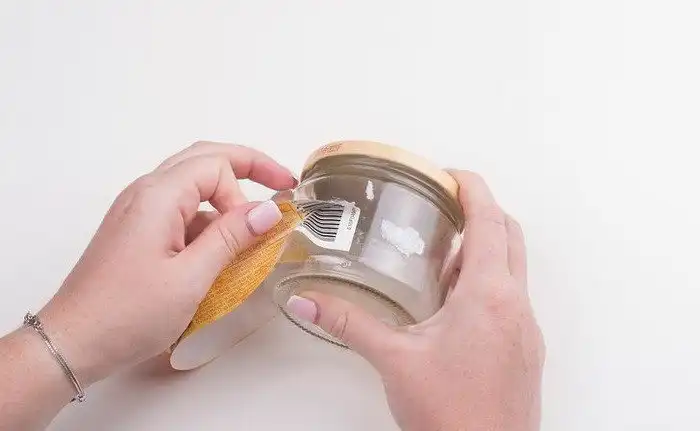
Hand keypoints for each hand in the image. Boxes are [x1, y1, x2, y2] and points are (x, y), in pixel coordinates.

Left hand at [39, 141, 296, 385]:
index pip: (217, 164)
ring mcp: (137, 210)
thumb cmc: (129, 314)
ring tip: (253, 227)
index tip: (266, 223)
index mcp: (158, 195)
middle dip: (247, 167)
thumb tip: (269, 209)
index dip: (249, 188)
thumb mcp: (191, 278)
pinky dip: (208, 220)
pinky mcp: (136, 231)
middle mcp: (145, 192)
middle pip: (204, 159)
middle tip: (281, 184)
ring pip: (191, 184)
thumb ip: (232, 238)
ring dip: (226, 197)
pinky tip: (221, 250)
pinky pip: (180, 210)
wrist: (72, 343)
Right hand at [285, 171, 544, 430]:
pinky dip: (489, 284)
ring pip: (514, 269)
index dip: (473, 188)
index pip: (490, 220)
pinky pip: (513, 299)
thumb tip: (308, 302)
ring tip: (445, 254)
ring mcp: (526, 330)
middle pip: (510, 236)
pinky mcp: (525, 351)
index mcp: (489, 296)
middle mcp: (516, 306)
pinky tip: (455, 306)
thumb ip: (348, 325)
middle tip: (448, 205)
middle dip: (483, 211)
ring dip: (485, 251)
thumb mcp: (394, 360)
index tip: (452, 174)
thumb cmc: (453, 417)